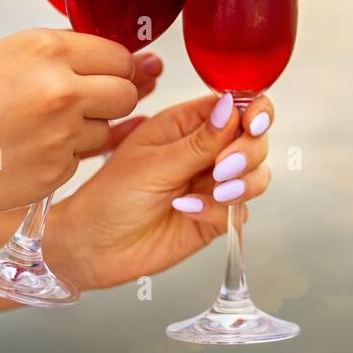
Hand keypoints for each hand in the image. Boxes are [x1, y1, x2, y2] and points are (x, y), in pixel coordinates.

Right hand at [0, 28, 150, 225]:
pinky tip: (23, 152)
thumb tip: (130, 62)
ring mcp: (61, 134)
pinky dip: (62, 157)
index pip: (118, 55)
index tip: (106, 75)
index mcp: (45, 48)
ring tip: (34, 128)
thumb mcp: (2, 57)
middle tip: (78, 104)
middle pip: (125, 93)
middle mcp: (60, 89)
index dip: (115, 68)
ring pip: (106, 129)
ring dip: (85, 130)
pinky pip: (80, 160)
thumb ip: (61, 57)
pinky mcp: (55, 172)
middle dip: (111, 99)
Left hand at [48, 93, 274, 290]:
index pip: (236, 105)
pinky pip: (241, 210)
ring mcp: (214, 183)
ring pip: (257, 174)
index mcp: (187, 124)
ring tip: (215, 192)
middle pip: (255, 139)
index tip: (253, 122)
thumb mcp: (154, 162)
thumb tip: (233, 105)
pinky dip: (222, 211)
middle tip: (222, 167)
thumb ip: (201, 140)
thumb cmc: (110, 198)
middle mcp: (206, 151)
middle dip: (247, 151)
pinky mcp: (217, 215)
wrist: (95, 248)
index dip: (254, 110)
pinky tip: (189, 211)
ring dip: (244, 183)